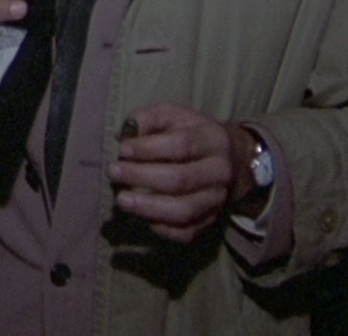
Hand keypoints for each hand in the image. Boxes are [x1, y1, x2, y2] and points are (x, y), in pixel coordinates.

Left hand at [107, 102, 251, 243]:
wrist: (233, 159)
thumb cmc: (193, 133)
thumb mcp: (175, 116)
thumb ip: (149, 118)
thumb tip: (125, 134)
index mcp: (213, 139)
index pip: (181, 145)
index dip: (148, 148)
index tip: (123, 150)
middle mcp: (220, 172)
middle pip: (180, 179)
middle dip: (141, 177)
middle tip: (114, 173)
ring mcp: (217, 199)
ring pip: (184, 210)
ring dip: (148, 207)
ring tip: (122, 199)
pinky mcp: (211, 220)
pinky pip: (186, 232)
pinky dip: (162, 228)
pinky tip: (142, 216)